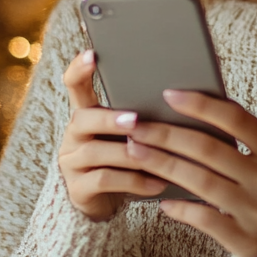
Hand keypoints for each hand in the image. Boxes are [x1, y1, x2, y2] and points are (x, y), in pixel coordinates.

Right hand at [59, 50, 167, 220]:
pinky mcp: (78, 189)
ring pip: (96, 151)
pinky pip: (105, 180)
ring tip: (157, 154)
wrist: (110, 202)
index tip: (92, 54)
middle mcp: (74, 135)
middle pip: (83, 118)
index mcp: (88, 114)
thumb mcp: (134, 134)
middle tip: (136, 119)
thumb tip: (184, 94)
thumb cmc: (130, 159)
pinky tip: (158, 182)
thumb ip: (145, 115)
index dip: (79, 69)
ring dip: (130, 152)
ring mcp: (72, 162)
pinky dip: (135, 181)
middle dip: (111, 118)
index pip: (74, 85)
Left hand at [120, 90, 256, 256]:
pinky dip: (180, 208)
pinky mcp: (244, 240)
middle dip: (166, 135)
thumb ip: (245, 139)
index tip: (169, 94)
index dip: (200, 105)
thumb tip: (194, 109)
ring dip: (162, 164)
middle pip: (208, 150)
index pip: (236, 119)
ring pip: (199, 182)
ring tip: (136, 152)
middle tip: (137, 126)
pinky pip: (203, 218)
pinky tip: (161, 200)